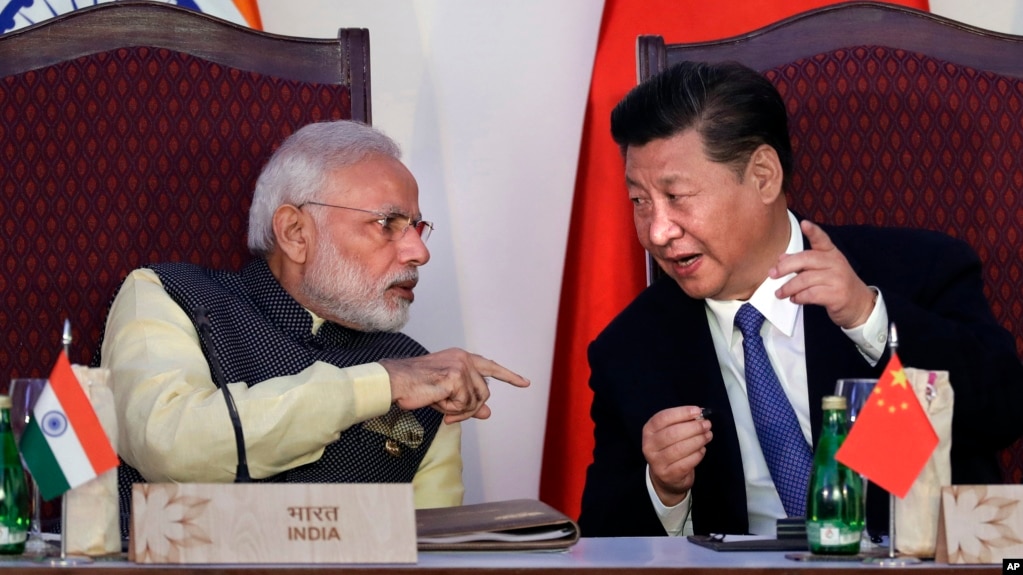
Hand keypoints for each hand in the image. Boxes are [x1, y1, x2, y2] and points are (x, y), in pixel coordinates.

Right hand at [379, 348, 529, 422]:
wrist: (395, 382)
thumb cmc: (416, 387)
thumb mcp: (447, 396)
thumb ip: (468, 402)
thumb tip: (488, 413)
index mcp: (461, 358)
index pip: (490, 366)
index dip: (509, 376)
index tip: (525, 383)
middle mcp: (464, 358)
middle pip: (484, 393)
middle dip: (470, 409)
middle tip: (450, 414)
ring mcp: (461, 366)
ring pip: (476, 400)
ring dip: (459, 410)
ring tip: (439, 404)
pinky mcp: (455, 377)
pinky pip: (463, 404)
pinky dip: (450, 409)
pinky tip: (436, 401)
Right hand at [643, 406, 711, 506]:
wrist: (665, 477)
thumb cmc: (670, 448)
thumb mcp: (670, 432)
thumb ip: (682, 422)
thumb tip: (699, 413)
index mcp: (649, 431)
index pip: (663, 418)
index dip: (681, 413)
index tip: (697, 411)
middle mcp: (649, 446)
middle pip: (672, 433)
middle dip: (693, 427)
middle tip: (707, 425)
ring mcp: (657, 462)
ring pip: (680, 449)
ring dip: (698, 440)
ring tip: (707, 436)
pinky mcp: (668, 474)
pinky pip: (686, 463)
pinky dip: (697, 455)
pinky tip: (702, 450)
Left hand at [771, 220, 876, 328]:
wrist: (860, 305)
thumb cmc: (837, 285)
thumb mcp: (822, 270)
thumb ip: (803, 263)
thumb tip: (781, 258)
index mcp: (832, 254)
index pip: (822, 239)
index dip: (813, 231)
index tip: (805, 224)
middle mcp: (836, 263)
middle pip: (806, 260)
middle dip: (785, 267)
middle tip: (772, 274)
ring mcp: (838, 279)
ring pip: (805, 279)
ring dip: (788, 287)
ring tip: (780, 293)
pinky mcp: (837, 295)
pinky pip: (811, 294)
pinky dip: (798, 297)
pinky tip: (794, 299)